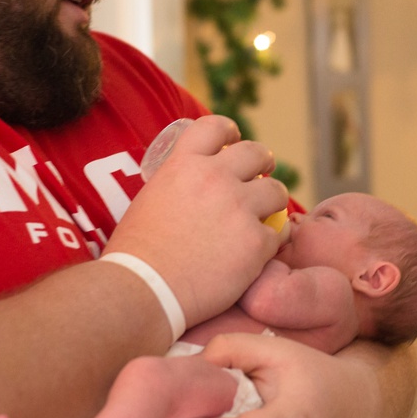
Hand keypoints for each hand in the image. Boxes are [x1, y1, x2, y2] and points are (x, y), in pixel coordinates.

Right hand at [107, 116, 289, 325]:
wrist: (143, 291)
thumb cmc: (137, 254)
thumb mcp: (149, 199)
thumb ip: (175, 185)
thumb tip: (188, 187)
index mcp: (184, 165)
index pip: (214, 126)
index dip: (228, 130)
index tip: (233, 139)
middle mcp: (215, 179)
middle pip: (256, 153)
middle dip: (263, 161)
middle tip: (263, 173)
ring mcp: (239, 209)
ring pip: (277, 191)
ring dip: (274, 200)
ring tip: (267, 213)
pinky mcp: (256, 242)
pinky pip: (279, 233)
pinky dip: (274, 240)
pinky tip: (265, 249)